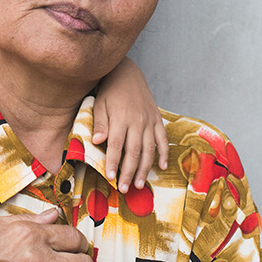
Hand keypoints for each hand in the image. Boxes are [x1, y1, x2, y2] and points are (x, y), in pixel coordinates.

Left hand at [93, 57, 167, 192]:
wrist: (127, 73)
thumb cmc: (109, 91)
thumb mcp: (99, 104)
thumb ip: (100, 123)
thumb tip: (97, 141)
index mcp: (121, 118)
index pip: (116, 145)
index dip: (113, 162)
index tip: (110, 177)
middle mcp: (137, 121)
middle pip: (134, 152)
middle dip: (128, 172)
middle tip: (124, 188)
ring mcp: (149, 121)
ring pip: (149, 149)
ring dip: (145, 169)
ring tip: (139, 184)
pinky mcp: (158, 119)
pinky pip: (163, 139)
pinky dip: (164, 153)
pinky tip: (162, 167)